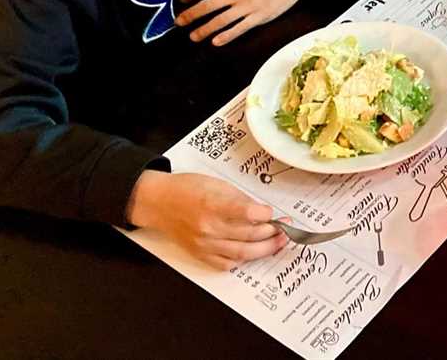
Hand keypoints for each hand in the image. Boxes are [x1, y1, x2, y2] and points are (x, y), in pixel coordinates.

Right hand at [126, 170, 286, 269]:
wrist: (159, 203)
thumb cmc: (187, 189)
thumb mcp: (216, 184)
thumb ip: (239, 199)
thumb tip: (262, 212)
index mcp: (213, 204)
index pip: (247, 213)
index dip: (266, 215)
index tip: (275, 213)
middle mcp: (209, 228)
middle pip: (249, 235)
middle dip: (273, 232)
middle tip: (286, 228)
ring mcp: (205, 244)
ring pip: (243, 252)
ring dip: (266, 248)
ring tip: (279, 242)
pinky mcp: (201, 255)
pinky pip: (227, 263)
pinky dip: (244, 260)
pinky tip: (254, 252)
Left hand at [178, 0, 324, 45]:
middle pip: (208, 5)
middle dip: (191, 14)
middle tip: (178, 21)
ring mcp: (248, 6)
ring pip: (220, 20)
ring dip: (204, 29)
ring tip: (193, 36)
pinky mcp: (260, 16)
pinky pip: (239, 29)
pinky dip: (226, 36)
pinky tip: (216, 42)